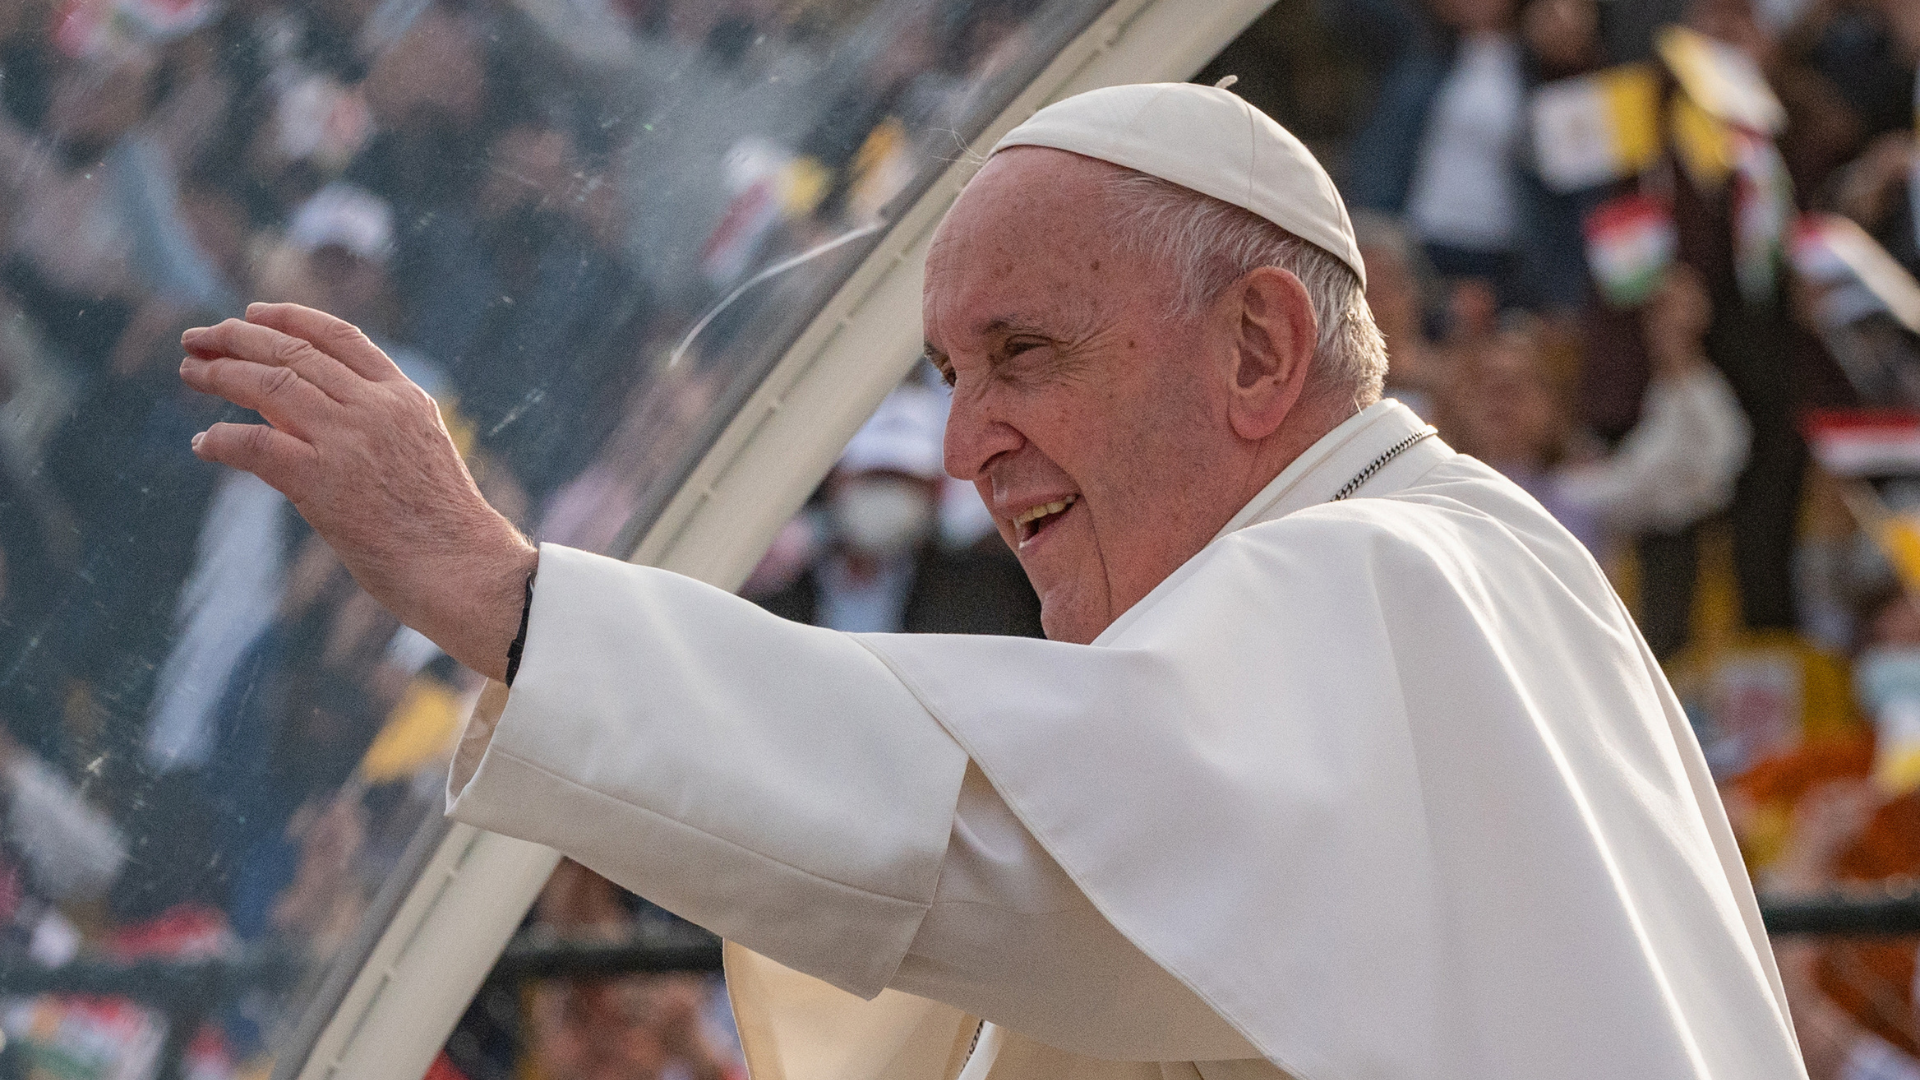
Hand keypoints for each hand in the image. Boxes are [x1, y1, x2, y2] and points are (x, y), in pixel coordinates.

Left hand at [179, 302, 536, 681]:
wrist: (463, 568)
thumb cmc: (443, 527)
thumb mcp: (419, 452)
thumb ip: (377, 425)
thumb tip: (305, 416)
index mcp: (405, 397)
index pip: (340, 337)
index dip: (289, 318)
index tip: (252, 314)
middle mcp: (376, 407)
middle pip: (294, 352)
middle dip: (238, 338)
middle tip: (198, 339)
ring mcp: (349, 440)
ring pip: (269, 384)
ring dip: (220, 375)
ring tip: (190, 372)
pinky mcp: (322, 481)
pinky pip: (255, 444)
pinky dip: (221, 439)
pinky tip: (202, 443)